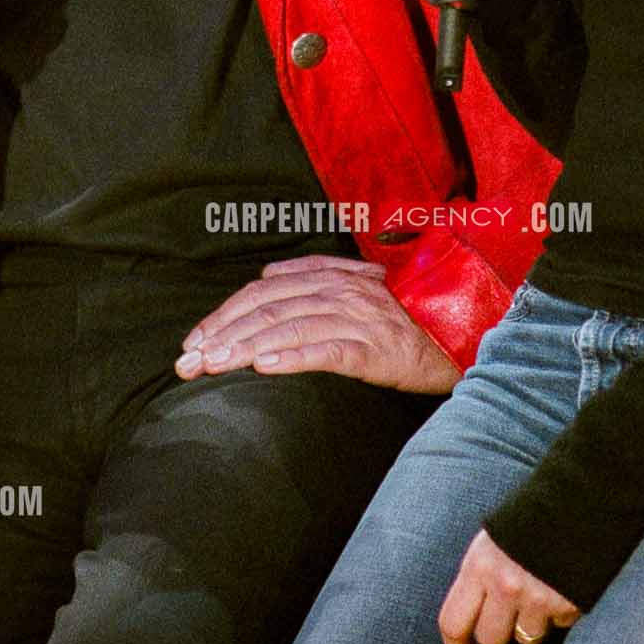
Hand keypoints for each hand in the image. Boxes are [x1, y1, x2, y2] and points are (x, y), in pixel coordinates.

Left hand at [175, 254, 460, 391]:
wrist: (456, 339)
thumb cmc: (403, 320)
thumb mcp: (359, 289)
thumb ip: (315, 278)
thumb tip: (267, 276)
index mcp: (331, 275)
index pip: (263, 291)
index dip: (225, 314)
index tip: (195, 340)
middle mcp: (340, 290)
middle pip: (267, 308)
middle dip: (221, 334)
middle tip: (188, 362)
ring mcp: (357, 318)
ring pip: (287, 327)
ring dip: (242, 348)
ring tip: (211, 366)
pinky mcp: (373, 349)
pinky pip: (325, 351)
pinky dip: (291, 356)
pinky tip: (262, 367)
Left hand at [439, 526, 580, 643]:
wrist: (581, 495)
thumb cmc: (532, 514)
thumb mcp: (494, 538)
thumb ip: (480, 575)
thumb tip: (471, 614)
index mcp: (479, 564)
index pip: (453, 621)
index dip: (456, 642)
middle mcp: (504, 585)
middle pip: (490, 640)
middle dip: (498, 635)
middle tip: (507, 621)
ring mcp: (537, 597)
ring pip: (526, 638)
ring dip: (532, 624)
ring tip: (540, 592)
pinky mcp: (567, 604)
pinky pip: (558, 626)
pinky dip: (559, 613)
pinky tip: (563, 584)